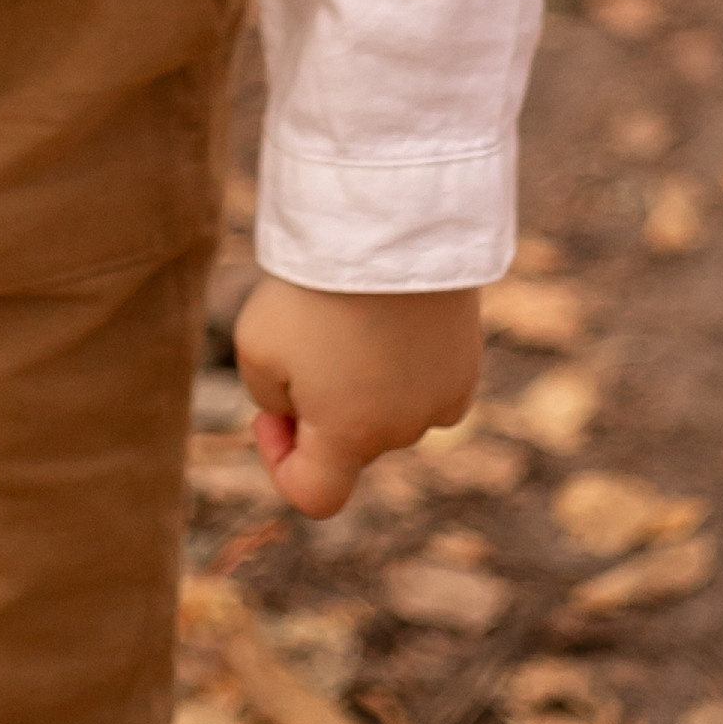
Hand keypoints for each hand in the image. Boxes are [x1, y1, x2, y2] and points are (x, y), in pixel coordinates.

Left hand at [233, 277, 482, 516]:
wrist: (389, 226)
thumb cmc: (314, 288)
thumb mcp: (256, 344)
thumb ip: (270, 395)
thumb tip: (298, 409)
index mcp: (350, 438)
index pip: (317, 496)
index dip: (281, 465)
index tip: (269, 414)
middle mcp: (403, 430)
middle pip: (352, 442)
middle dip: (322, 407)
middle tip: (303, 338)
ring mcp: (443, 398)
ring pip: (389, 410)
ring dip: (365, 383)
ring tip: (349, 316)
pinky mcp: (466, 363)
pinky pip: (424, 383)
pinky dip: (403, 363)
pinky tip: (388, 315)